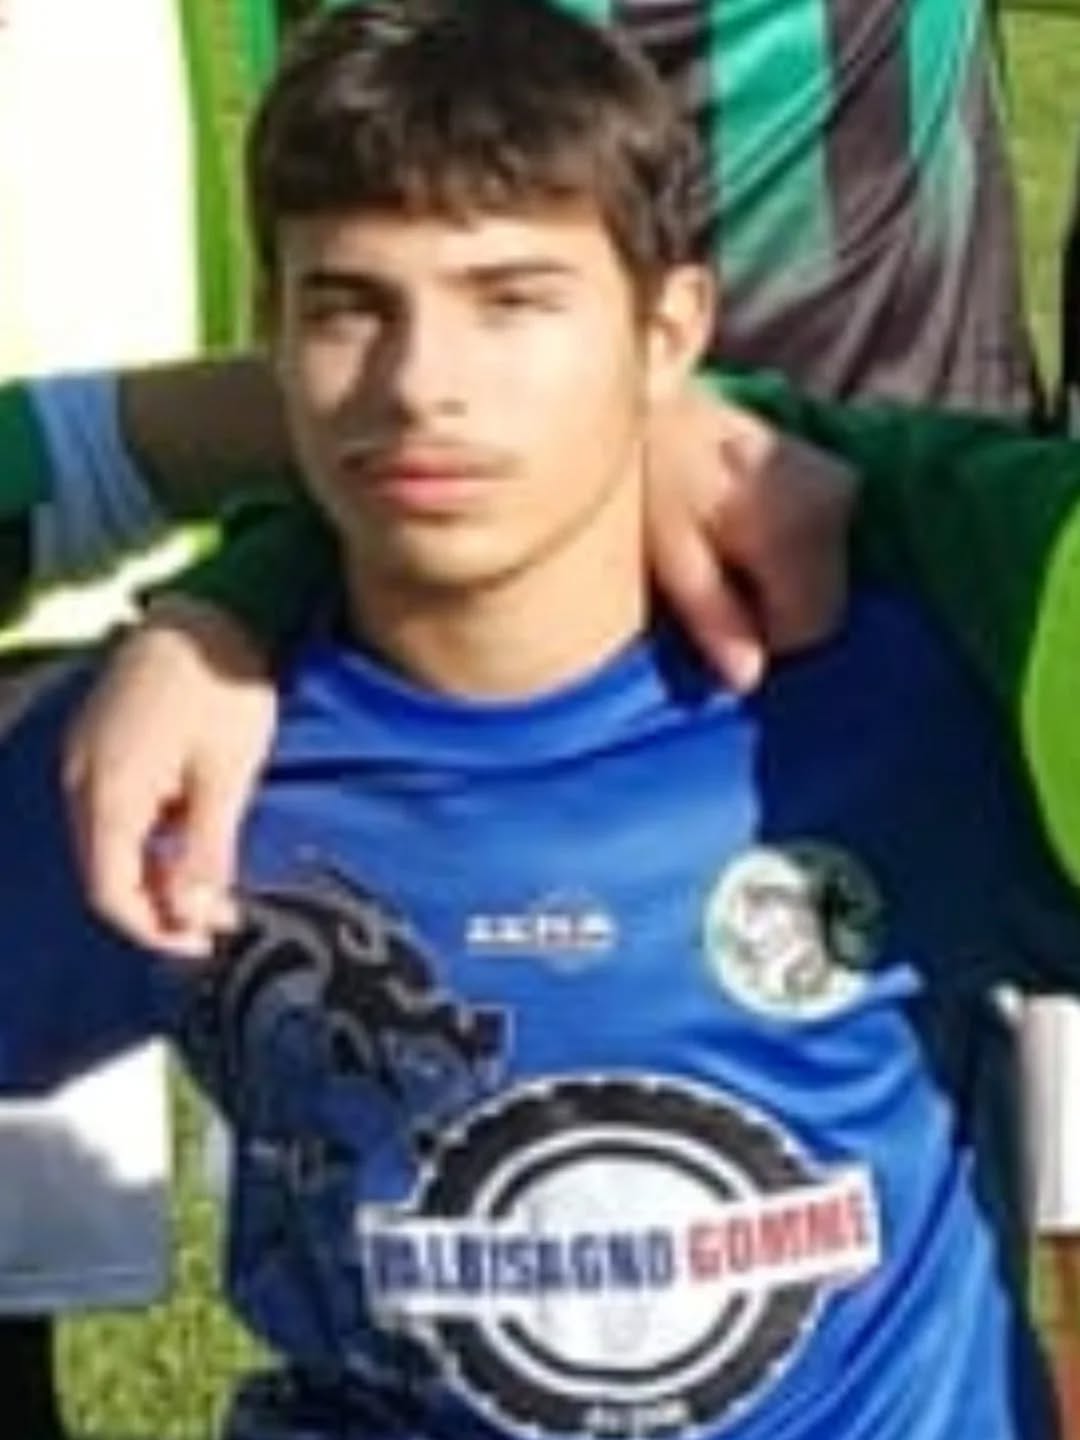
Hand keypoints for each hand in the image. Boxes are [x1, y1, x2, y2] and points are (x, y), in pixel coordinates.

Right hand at [63, 598, 276, 956]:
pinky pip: (113, 807)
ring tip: (213, 879)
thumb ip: (205, 851)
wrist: (211, 609)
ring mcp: (84, 754)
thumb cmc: (224, 689)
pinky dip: (147, 834)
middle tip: (221, 916)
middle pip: (104, 870)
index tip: (206, 941)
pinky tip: (191, 833)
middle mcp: (79, 778)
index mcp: (108, 793)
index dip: (154, 930)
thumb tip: (193, 916)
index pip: (110, 892)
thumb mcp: (228, 776)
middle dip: (158, 904)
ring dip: (154, 870)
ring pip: (108, 841)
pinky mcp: (100, 738)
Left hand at [646, 382, 854, 688]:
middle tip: (713, 581)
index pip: (810, 628)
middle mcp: (834, 499)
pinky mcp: (837, 473)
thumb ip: (712, 615)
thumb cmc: (647, 474)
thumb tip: (749, 679)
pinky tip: (747, 534)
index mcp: (794, 525)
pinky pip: (827, 548)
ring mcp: (842, 481)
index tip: (713, 615)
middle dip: (773, 612)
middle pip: (826, 607)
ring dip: (783, 586)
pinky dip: (792, 557)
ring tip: (725, 551)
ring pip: (829, 579)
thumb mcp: (666, 551)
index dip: (761, 639)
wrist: (654, 396)